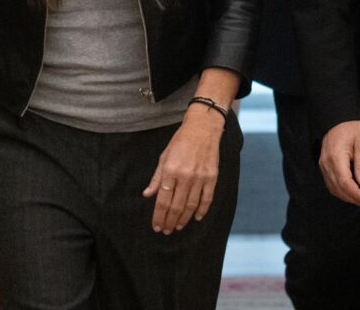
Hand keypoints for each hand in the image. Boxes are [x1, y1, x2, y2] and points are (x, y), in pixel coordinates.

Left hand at [143, 109, 224, 233]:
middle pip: (176, 206)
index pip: (162, 200)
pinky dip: (202, 211)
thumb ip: (156, 178)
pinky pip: (207, 199)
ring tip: (178, 227)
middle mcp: (185, 176)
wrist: (203, 128)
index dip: (158, 216)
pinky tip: (196, 218)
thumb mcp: (164, 157)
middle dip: (169, 221)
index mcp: (170, 171)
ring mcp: (200, 178)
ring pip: (191, 206)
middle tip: (166, 231)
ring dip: (183, 219)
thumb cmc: (181, 141)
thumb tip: (147, 194)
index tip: (156, 226)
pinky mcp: (212, 177)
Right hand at [318, 121, 359, 210]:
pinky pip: (330, 183)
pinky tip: (351, 192)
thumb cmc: (352, 127)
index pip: (346, 184)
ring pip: (333, 189)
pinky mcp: (323, 165)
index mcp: (336, 157)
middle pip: (339, 189)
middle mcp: (326, 163)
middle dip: (354, 200)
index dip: (358, 196)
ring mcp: (323, 165)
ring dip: (347, 197)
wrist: (337, 118)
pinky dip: (341, 191)